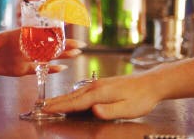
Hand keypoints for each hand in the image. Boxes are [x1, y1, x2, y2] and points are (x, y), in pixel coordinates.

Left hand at [0, 29, 82, 76]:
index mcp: (17, 36)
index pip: (38, 31)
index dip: (52, 29)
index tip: (65, 27)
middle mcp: (24, 46)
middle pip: (48, 44)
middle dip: (64, 44)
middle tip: (80, 44)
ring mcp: (24, 58)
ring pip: (47, 57)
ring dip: (61, 55)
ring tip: (76, 53)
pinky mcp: (21, 69)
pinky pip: (37, 70)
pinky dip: (49, 70)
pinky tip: (61, 68)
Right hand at [43, 71, 162, 119]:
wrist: (151, 82)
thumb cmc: (142, 97)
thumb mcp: (128, 109)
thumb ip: (110, 111)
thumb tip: (93, 111)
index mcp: (100, 93)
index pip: (76, 102)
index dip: (60, 107)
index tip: (46, 109)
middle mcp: (96, 86)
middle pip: (71, 96)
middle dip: (56, 101)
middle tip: (41, 106)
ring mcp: (98, 84)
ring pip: (75, 92)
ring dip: (62, 98)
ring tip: (51, 102)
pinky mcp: (102, 84)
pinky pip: (81, 91)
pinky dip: (71, 95)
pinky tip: (70, 98)